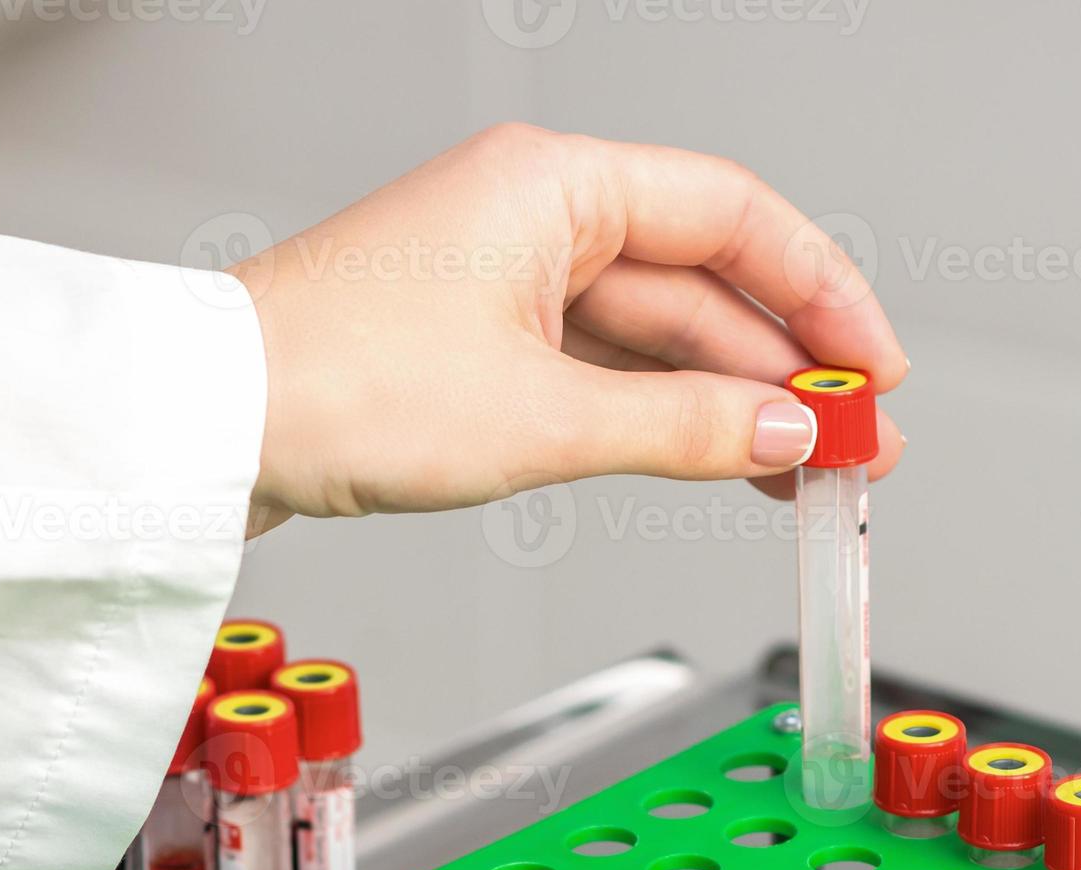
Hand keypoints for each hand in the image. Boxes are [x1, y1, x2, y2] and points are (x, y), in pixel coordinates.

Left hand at [232, 124, 907, 535]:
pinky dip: (661, 416)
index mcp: (551, 185)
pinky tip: (716, 462)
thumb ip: (682, 427)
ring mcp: (503, 280)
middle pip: (699, 278)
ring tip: (805, 472)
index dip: (820, 290)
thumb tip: (787, 433)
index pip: (731, 214)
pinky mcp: (477, 341)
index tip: (874, 365)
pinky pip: (601, 368)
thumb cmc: (332, 386)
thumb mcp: (539, 417)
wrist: (205, 431)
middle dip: (783, 365)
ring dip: (728, 402)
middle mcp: (532, 217)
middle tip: (856, 442)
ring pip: (653, 332)